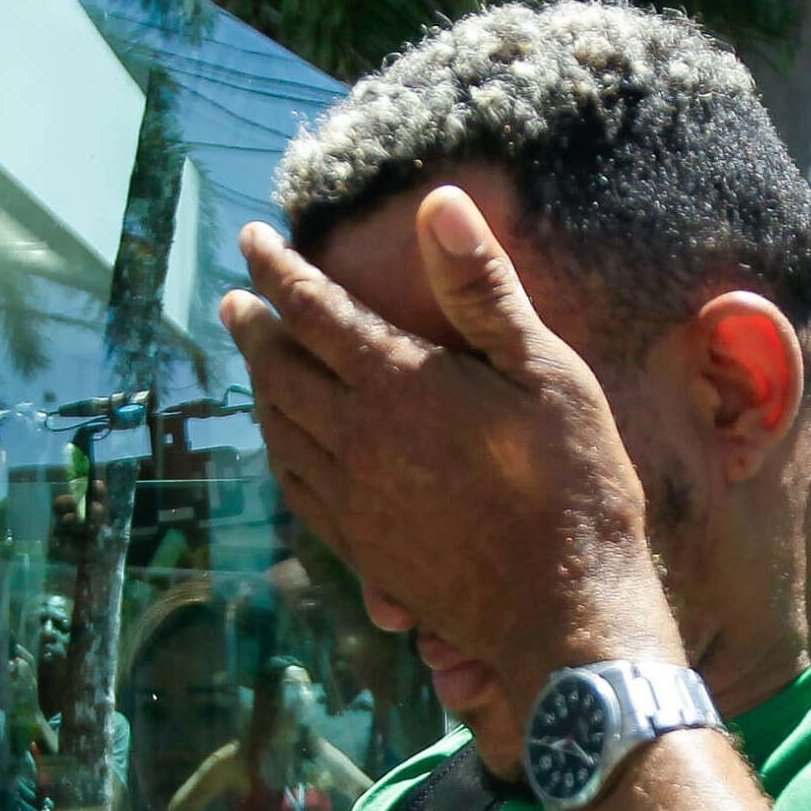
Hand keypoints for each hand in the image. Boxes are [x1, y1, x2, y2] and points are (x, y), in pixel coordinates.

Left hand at [222, 194, 679, 752]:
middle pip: (278, 368)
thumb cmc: (572, 482)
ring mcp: (352, 498)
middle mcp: (356, 438)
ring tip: (255, 361)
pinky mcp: (360, 548)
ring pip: (278, 427)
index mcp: (397, 384)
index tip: (252, 240)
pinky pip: (296, 485)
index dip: (276, 269)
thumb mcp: (545, 371)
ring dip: (259, 385)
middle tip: (237, 299)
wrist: (563, 608)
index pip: (312, 309)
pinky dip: (278, 448)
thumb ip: (482, 288)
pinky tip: (285, 444)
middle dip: (254, 325)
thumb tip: (438, 202)